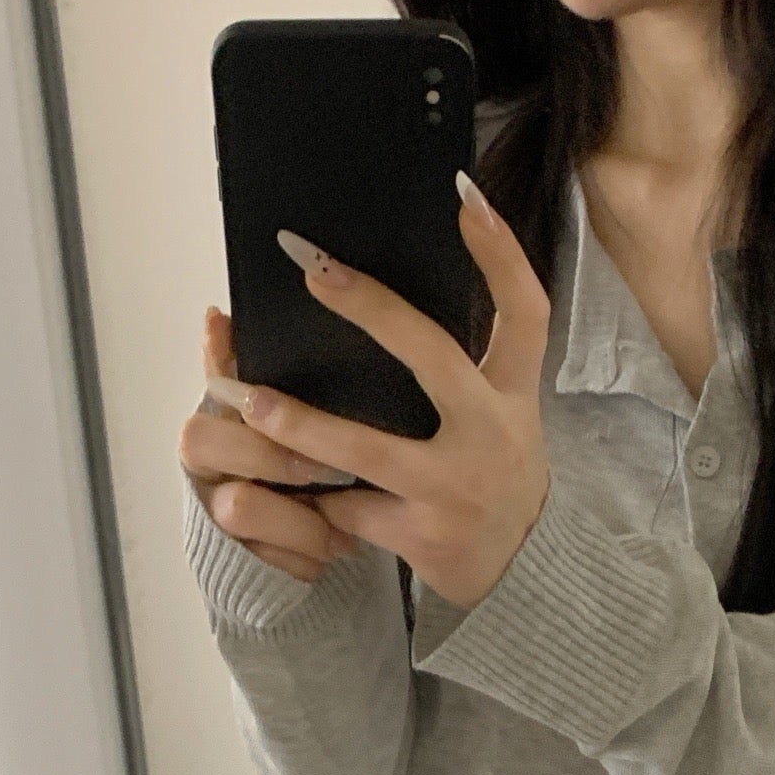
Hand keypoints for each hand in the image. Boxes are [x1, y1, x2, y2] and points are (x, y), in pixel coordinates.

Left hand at [207, 172, 551, 610]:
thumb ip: (474, 365)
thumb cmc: (498, 481)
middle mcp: (490, 436)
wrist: (526, 580)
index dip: (500, 253)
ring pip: (367, 450)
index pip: (525, 311)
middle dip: (373, 311)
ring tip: (248, 398)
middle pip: (434, 358)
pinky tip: (266, 484)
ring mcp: (454, 490)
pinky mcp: (422, 537)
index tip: (464, 193)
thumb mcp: (506, 418)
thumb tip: (409, 288)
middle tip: (316, 270)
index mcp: (513, 396)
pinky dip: (309, 497)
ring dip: (301, 425)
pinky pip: (350, 511)